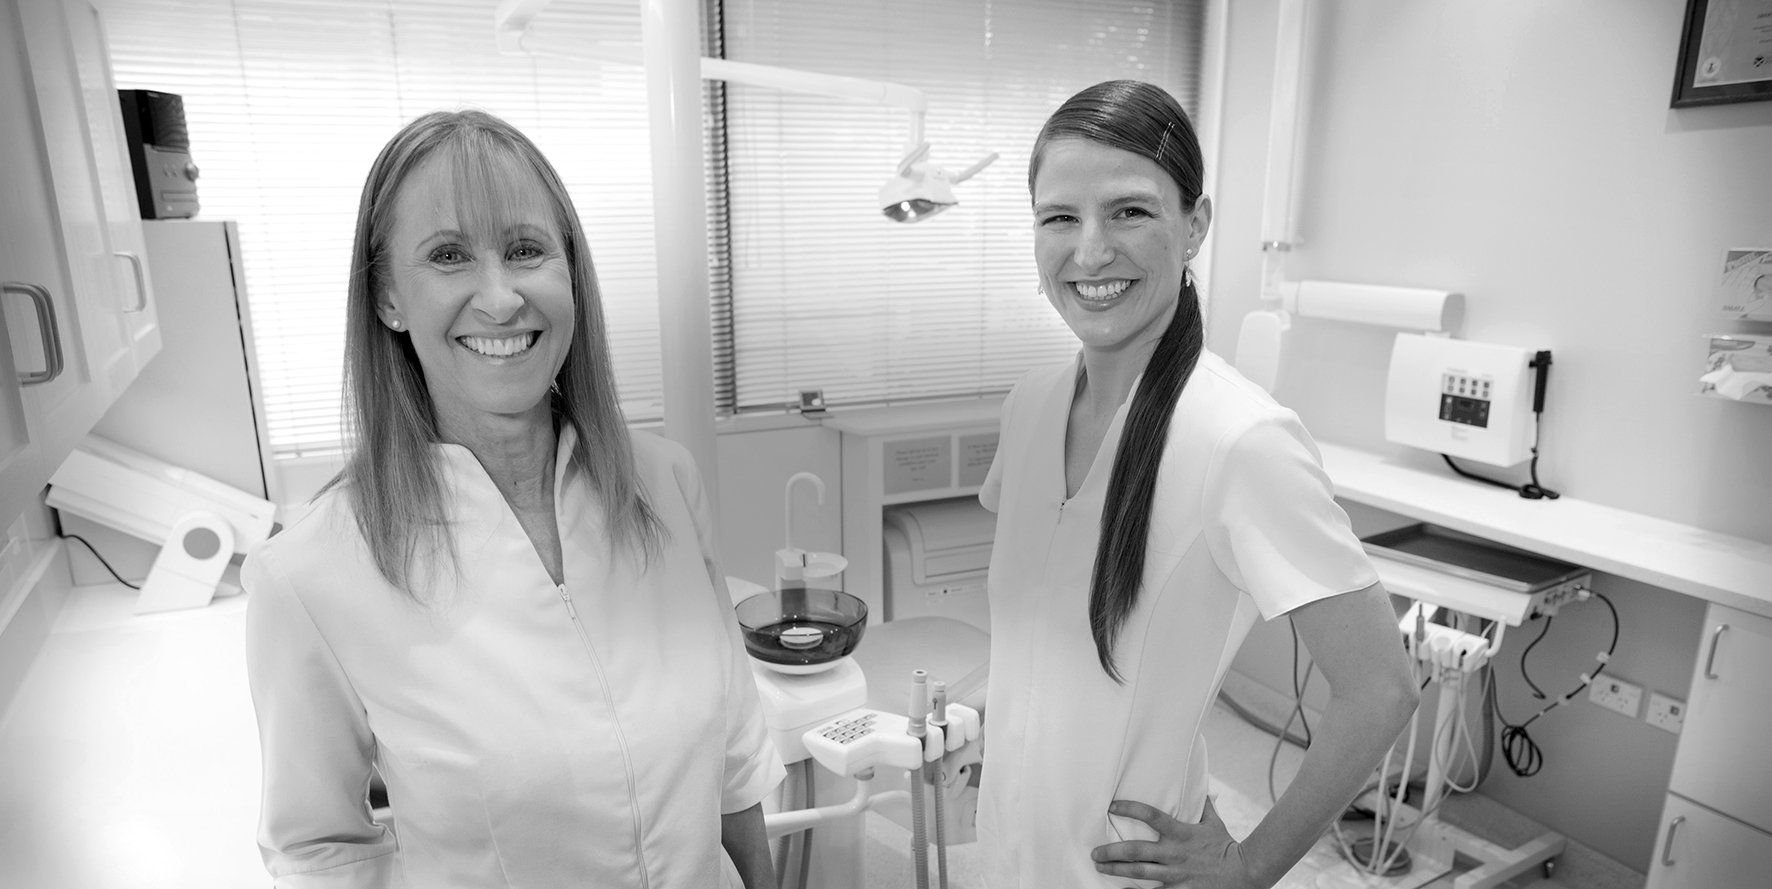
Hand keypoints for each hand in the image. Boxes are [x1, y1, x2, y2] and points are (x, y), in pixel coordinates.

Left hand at [1091, 796, 1258, 888]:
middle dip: (1112, 851)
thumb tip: (1203, 786)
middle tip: (1094, 852)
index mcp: (1181, 833)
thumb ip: (1204, 805)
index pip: (1151, 816)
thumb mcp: (1214, 822)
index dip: (1130, 808)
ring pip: (1139, 873)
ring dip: (1117, 870)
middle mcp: (1175, 854)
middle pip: (1136, 851)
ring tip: (1100, 867)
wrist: (1245, 872)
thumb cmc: (1226, 846)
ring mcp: (1176, 875)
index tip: (1111, 806)